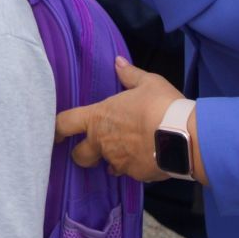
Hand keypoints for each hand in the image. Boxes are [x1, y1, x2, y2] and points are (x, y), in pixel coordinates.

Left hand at [54, 56, 188, 183]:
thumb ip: (130, 75)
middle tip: (92, 149)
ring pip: (107, 166)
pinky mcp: (136, 175)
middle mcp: (103, 143)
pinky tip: (146, 158)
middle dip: (83, 154)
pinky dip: (135, 167)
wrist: (183, 136)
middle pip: (80, 155)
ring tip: (127, 151)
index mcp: (98, 118)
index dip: (56, 129)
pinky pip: (130, 172)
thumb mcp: (148, 83)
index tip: (55, 134)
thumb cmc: (160, 105)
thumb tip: (118, 62)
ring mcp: (118, 162)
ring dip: (113, 160)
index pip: (65, 124)